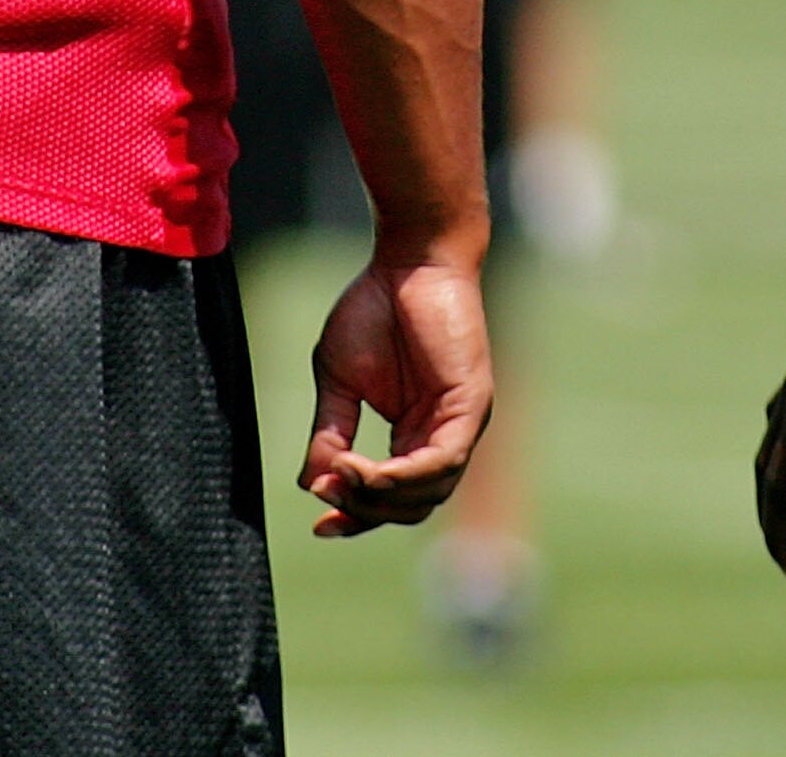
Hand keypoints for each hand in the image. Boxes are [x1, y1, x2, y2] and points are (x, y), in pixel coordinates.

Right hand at [300, 257, 491, 537]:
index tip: (318, 527)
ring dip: (380, 497)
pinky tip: (367, 470)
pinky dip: (404, 476)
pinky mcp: (472, 406)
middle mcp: (442, 435)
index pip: (392, 498)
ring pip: (429, 493)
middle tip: (327, 488)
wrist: (407, 259)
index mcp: (414, 432)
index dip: (356, 517)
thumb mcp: (339, 380)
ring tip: (342, 476)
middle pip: (410, 506)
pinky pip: (443, 461)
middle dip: (364, 509)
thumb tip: (312, 485)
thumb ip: (331, 432)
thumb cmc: (375, 307)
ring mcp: (462, 423)